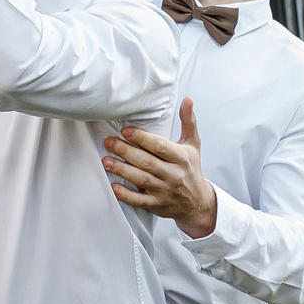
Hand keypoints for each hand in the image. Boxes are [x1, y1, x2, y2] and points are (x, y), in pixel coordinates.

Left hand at [102, 98, 218, 238]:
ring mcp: (164, 191)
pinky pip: (139, 200)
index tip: (126, 131)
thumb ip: (188, 121)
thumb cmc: (191, 169)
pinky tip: (114, 186)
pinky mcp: (157, 204)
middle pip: (147, 162)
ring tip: (106, 161)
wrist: (197, 202)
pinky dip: (126, 195)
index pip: (160, 146)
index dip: (142, 138)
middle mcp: (173, 174)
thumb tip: (187, 99)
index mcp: (181, 157)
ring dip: (122, 170)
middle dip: (126, 151)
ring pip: (141, 179)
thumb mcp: (193, 144)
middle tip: (109, 142)